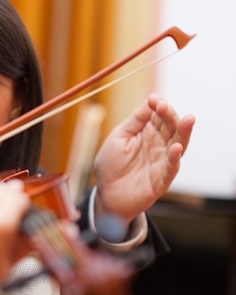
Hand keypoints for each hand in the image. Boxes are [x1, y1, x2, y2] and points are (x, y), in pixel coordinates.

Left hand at [93, 94, 194, 223]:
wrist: (106, 195)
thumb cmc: (111, 165)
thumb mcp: (119, 137)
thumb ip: (135, 121)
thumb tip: (150, 100)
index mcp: (147, 133)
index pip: (159, 115)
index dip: (158, 106)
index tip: (154, 99)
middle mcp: (159, 145)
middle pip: (171, 127)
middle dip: (169, 115)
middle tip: (163, 106)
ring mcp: (162, 161)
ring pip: (178, 144)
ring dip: (183, 132)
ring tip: (188, 120)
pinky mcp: (162, 179)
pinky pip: (171, 167)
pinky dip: (174, 157)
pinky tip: (175, 147)